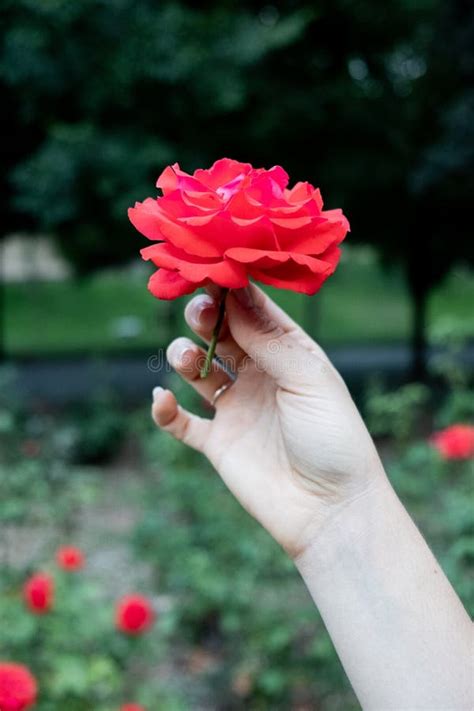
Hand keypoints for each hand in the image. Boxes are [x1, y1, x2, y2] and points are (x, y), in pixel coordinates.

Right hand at [152, 284, 384, 556]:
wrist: (330, 509)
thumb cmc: (332, 438)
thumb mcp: (308, 379)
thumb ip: (269, 339)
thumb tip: (233, 294)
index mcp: (288, 354)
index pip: (253, 311)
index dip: (230, 291)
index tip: (208, 271)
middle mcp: (259, 375)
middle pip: (220, 334)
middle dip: (204, 318)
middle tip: (197, 312)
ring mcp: (236, 408)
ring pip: (196, 370)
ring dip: (183, 357)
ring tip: (186, 359)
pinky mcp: (218, 443)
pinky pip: (181, 421)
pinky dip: (164, 410)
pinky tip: (163, 400)